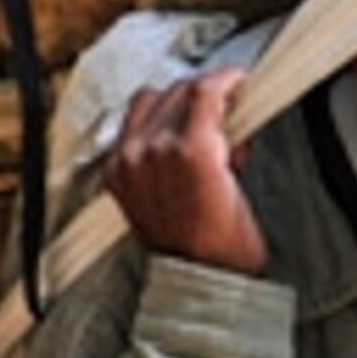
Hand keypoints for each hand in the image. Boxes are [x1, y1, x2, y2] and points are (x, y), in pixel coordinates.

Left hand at [105, 68, 268, 274]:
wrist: (198, 278)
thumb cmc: (227, 243)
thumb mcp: (239, 182)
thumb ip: (230, 140)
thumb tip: (228, 114)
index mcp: (189, 151)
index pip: (204, 90)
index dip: (226, 79)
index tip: (237, 79)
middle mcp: (151, 151)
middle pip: (177, 91)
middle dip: (206, 95)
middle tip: (226, 111)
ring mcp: (129, 162)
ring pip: (148, 102)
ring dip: (174, 104)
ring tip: (195, 125)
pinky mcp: (117, 175)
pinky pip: (130, 129)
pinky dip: (151, 126)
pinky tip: (171, 142)